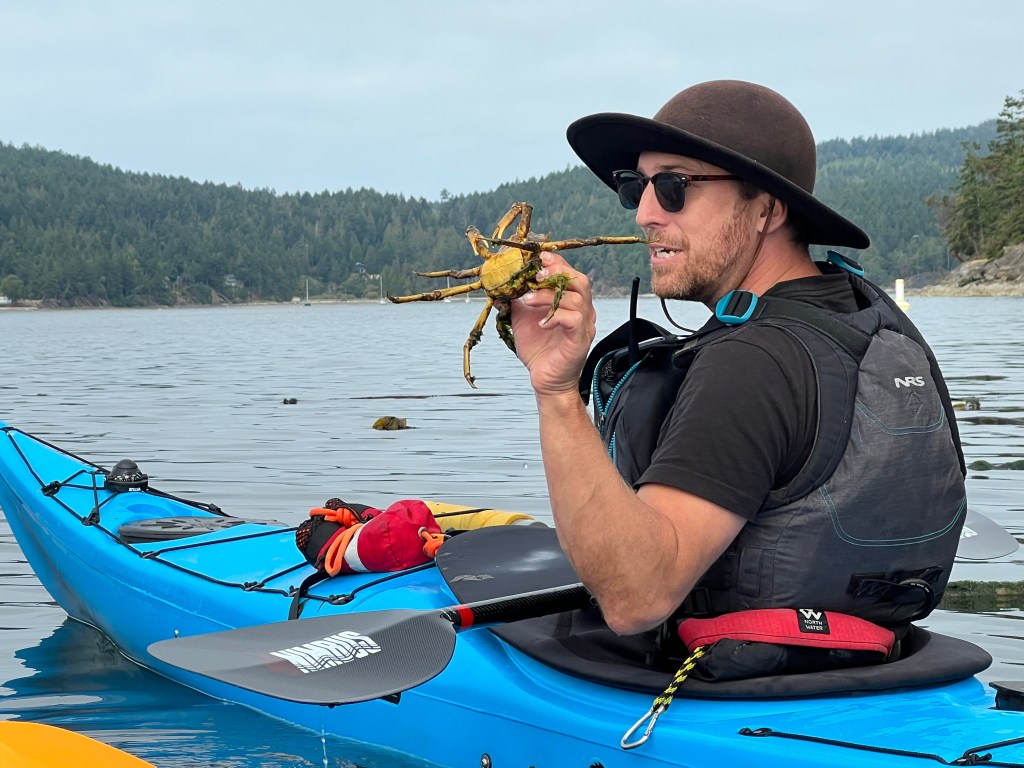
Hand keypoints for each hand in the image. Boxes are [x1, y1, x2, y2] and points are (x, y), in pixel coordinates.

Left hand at [510, 253, 596, 396]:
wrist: (545, 379)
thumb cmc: (538, 349)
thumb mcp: (522, 318)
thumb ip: (517, 299)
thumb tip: (500, 282)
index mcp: (571, 302)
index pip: (571, 274)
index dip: (557, 262)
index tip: (539, 257)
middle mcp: (583, 311)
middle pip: (580, 281)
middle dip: (558, 273)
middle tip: (537, 275)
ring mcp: (584, 326)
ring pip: (575, 299)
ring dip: (549, 296)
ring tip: (528, 301)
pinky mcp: (579, 341)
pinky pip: (573, 320)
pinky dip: (555, 316)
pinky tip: (541, 323)